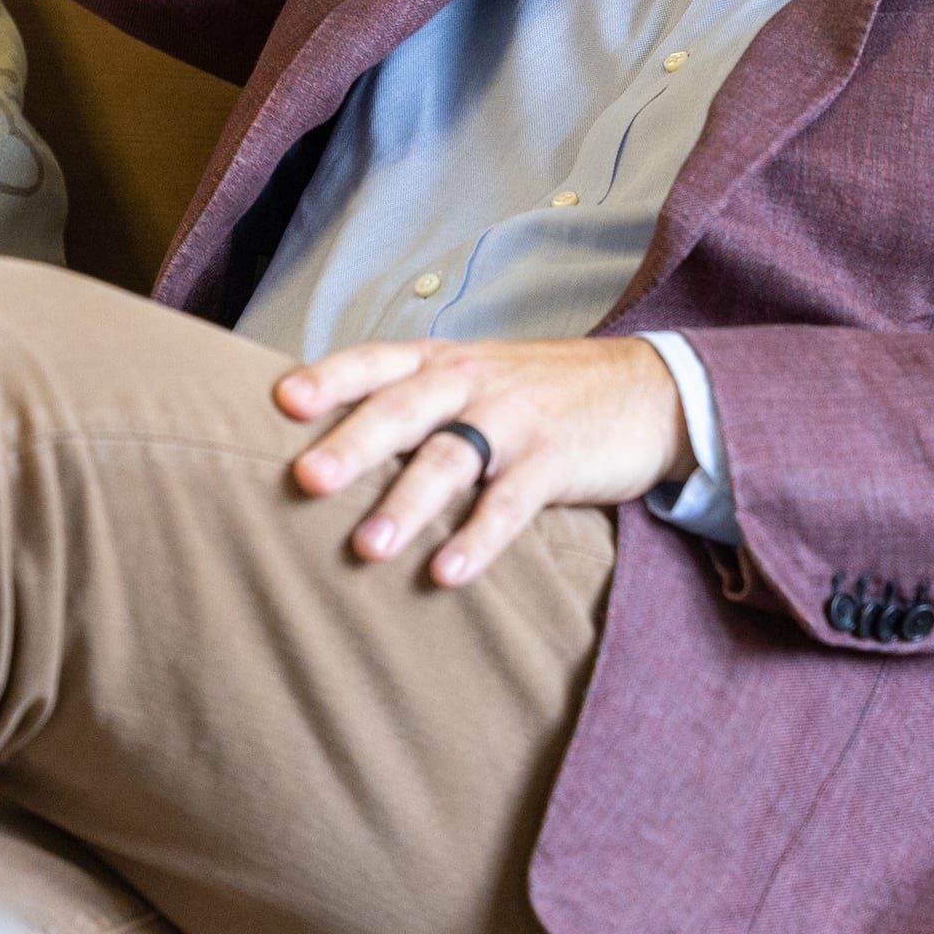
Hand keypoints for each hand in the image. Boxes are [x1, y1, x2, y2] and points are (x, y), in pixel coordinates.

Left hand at [279, 335, 692, 587]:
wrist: (652, 388)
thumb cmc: (543, 391)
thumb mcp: (476, 377)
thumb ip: (414, 402)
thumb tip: (329, 448)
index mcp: (443, 362)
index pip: (376, 361)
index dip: (330, 379)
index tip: (282, 401)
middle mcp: (471, 383)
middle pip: (403, 410)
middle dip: (354, 445)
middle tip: (307, 480)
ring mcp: (515, 420)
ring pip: (450, 458)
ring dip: (407, 504)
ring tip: (367, 547)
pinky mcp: (556, 460)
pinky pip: (511, 502)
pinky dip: (480, 537)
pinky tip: (449, 571)